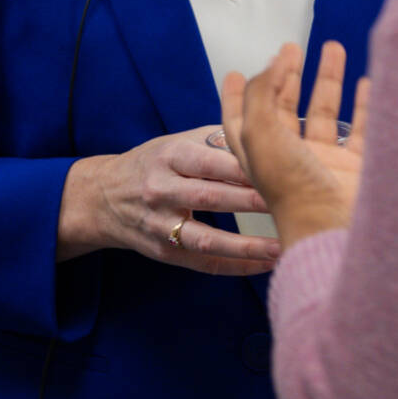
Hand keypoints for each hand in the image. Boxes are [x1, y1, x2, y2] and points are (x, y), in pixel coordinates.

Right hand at [58, 126, 282, 274]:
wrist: (104, 197)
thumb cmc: (153, 163)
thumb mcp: (178, 141)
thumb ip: (219, 139)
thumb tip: (269, 131)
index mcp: (170, 155)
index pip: (213, 161)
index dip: (248, 166)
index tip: (283, 169)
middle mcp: (162, 190)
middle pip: (212, 197)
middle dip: (253, 202)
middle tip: (293, 204)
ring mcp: (161, 225)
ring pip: (207, 238)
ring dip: (248, 246)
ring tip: (283, 246)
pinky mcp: (164, 252)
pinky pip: (204, 263)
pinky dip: (236, 266)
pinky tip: (265, 266)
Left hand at [221, 41, 369, 248]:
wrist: (336, 229)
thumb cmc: (292, 187)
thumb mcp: (261, 134)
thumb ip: (261, 94)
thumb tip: (273, 63)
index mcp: (258, 153)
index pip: (240, 118)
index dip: (236, 95)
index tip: (234, 72)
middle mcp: (288, 157)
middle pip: (284, 109)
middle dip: (287, 76)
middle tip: (291, 48)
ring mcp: (323, 163)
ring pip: (324, 114)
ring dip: (328, 81)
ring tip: (333, 47)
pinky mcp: (355, 169)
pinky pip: (361, 130)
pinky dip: (364, 106)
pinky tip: (367, 83)